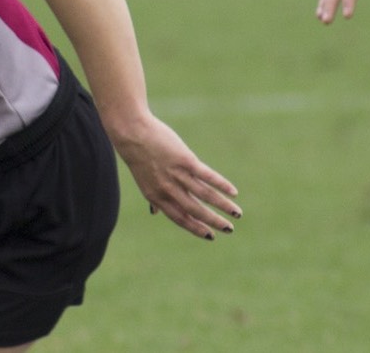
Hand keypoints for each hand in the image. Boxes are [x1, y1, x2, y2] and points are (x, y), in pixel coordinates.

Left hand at [110, 113, 240, 238]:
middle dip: (213, 221)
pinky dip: (222, 185)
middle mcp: (166, 189)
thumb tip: (154, 213)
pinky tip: (233, 192)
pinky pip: (207, 176)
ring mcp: (176, 175)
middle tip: (229, 229)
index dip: (196, 228)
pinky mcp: (185, 160)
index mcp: (156, 197)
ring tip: (237, 213)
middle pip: (195, 210)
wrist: (132, 132)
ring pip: (205, 195)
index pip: (179, 218)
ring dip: (223, 206)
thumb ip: (152, 198)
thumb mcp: (143, 182)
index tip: (210, 236)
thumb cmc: (138, 156)